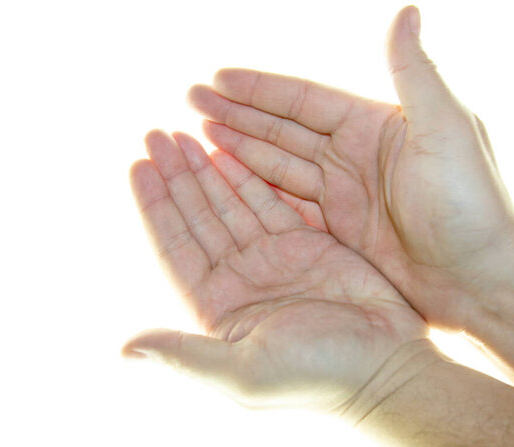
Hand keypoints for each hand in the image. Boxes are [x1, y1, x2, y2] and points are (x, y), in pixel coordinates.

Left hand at [122, 130, 427, 412]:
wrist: (385, 367)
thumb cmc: (316, 376)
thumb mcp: (244, 372)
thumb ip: (185, 354)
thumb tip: (127, 349)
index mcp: (219, 305)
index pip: (176, 247)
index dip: (156, 207)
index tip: (138, 165)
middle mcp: (240, 277)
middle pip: (199, 216)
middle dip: (177, 177)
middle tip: (157, 136)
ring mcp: (272, 256)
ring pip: (230, 203)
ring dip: (206, 170)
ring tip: (183, 136)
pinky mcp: (305, 241)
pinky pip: (269, 201)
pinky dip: (248, 176)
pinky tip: (227, 153)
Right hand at [186, 6, 513, 329]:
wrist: (482, 277)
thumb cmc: (471, 203)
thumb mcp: (445, 129)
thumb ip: (414, 73)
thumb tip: (407, 10)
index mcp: (373, 126)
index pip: (303, 101)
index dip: (260, 89)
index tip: (218, 79)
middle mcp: (353, 156)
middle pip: (282, 129)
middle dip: (237, 114)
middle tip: (192, 102)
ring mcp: (344, 194)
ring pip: (279, 165)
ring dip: (240, 149)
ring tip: (199, 135)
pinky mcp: (340, 230)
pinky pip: (288, 203)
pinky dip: (257, 192)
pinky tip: (230, 181)